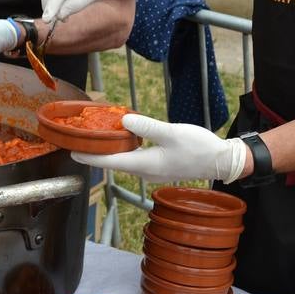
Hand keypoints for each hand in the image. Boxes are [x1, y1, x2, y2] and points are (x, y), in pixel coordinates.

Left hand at [72, 113, 246, 183]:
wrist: (221, 160)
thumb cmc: (199, 147)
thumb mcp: (172, 133)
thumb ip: (147, 127)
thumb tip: (124, 122)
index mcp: (145, 165)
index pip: (110, 161)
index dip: (90, 157)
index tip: (73, 152)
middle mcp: (145, 171)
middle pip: (114, 162)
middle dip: (96, 153)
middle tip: (79, 142)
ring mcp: (152, 171)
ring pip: (124, 161)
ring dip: (109, 151)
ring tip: (95, 140)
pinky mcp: (159, 166)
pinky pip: (134, 159)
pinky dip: (124, 150)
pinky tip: (123, 140)